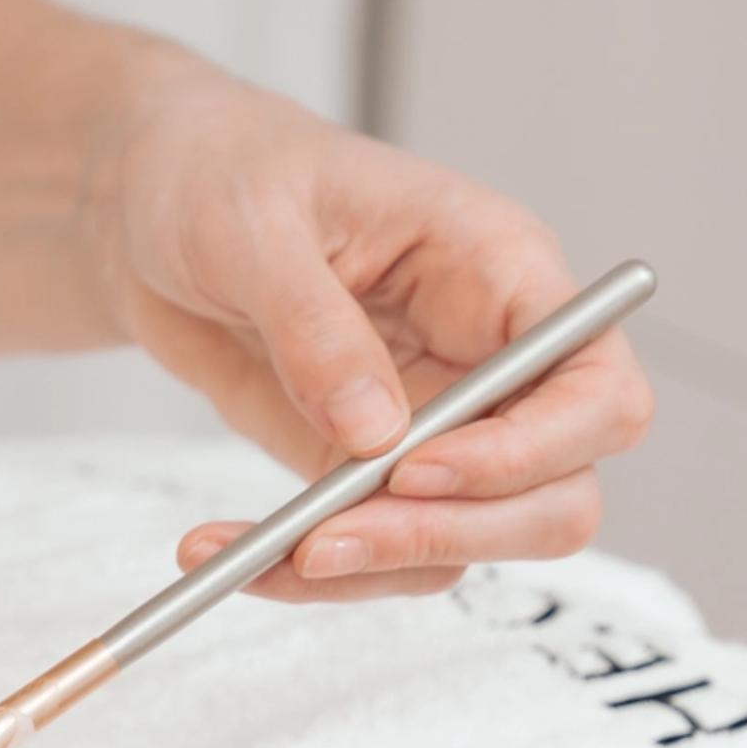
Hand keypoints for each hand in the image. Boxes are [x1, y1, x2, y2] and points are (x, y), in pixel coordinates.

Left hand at [91, 50, 654, 601]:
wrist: (152, 207)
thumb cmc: (224, 174)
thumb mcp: (255, 228)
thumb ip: (317, 326)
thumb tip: (375, 433)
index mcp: (499, 270)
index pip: (594, 385)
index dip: (534, 446)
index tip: (416, 466)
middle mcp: (489, 357)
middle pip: (557, 491)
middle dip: (455, 530)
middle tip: (331, 541)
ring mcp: (438, 424)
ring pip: (471, 538)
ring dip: (377, 565)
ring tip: (266, 556)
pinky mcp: (370, 471)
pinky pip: (381, 549)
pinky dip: (312, 573)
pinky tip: (229, 555)